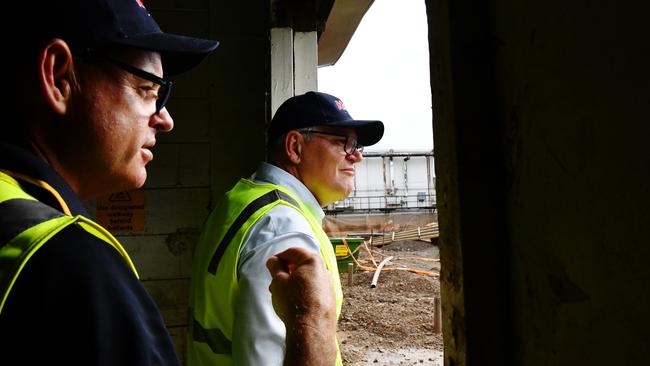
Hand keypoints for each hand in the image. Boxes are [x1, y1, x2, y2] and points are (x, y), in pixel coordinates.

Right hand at [266, 247, 336, 365]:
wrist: (311, 329)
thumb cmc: (293, 301)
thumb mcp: (278, 281)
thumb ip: (275, 267)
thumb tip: (274, 260)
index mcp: (312, 261)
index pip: (293, 251)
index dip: (279, 257)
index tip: (270, 266)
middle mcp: (324, 270)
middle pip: (302, 264)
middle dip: (286, 270)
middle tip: (274, 280)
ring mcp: (329, 284)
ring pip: (307, 277)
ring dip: (293, 281)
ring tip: (281, 292)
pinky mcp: (329, 298)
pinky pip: (314, 288)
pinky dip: (302, 290)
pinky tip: (294, 301)